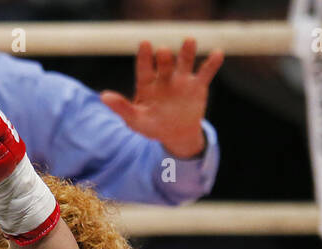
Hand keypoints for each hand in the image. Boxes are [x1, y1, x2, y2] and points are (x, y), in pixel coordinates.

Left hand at [100, 38, 222, 158]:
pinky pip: (205, 73)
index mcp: (147, 84)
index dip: (144, 57)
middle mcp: (164, 77)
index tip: (144, 44)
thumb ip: (121, 108)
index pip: (144, 68)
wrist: (176, 134)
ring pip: (184, 63)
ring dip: (187, 52)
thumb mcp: (135, 120)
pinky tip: (218, 53)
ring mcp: (181, 80)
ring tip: (189, 41)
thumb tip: (103, 96)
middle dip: (165, 58)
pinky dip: (211, 63)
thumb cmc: (152, 125)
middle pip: (164, 64)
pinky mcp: (197, 86)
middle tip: (164, 51)